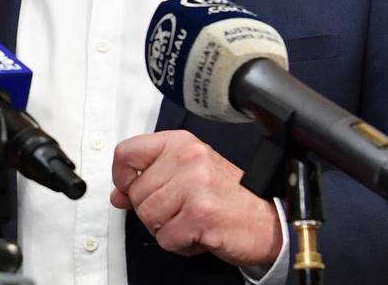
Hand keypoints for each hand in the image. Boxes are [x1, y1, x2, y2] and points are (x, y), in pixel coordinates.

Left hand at [110, 130, 281, 268]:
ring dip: (166, 228)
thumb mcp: (187, 175)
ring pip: (148, 217)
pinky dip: (179, 244)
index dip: (122, 177)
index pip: (126, 153)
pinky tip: (198, 233)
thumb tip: (118, 194)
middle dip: (153, 211)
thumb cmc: (228, 196)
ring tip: (190, 221)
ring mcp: (195, 186)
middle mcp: (188, 159)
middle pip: (137, 193)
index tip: (130, 188)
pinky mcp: (200, 214)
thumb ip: (149, 179)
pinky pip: (166, 238)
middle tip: (181, 210)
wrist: (269, 221)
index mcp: (181, 144)